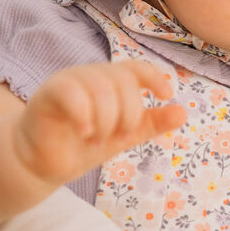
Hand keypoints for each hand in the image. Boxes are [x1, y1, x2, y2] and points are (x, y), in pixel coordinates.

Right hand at [13, 60, 185, 185]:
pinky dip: (84, 115)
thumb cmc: (86, 143)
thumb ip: (152, 123)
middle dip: (128, 112)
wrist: (46, 163)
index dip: (154, 77)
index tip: (166, 94)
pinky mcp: (48, 94)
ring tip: (98, 138)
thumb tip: (183, 112)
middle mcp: (92, 75)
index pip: (136, 68)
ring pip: (100, 87)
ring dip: (107, 119)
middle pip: (122, 80)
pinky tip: (85, 133)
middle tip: (119, 136)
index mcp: (112, 81)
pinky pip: (71, 93)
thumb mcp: (126, 134)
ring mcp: (69, 81)